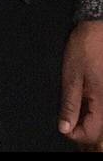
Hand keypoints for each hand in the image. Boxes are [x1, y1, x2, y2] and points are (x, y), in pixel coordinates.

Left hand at [58, 19, 102, 148]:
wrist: (97, 27)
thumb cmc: (85, 48)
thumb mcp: (71, 77)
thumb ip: (69, 104)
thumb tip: (65, 128)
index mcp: (102, 102)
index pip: (90, 133)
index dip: (72, 133)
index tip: (61, 123)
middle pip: (95, 126)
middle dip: (78, 122)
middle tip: (65, 109)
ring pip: (98, 115)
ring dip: (84, 112)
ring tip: (74, 96)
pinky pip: (100, 103)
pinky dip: (90, 102)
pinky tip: (82, 90)